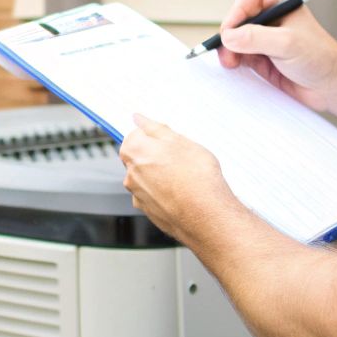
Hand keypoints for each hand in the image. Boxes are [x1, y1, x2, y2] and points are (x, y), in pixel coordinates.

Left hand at [119, 114, 243, 244]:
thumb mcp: (181, 141)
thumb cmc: (197, 178)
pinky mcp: (148, 212)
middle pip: (138, 158)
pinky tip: (182, 193)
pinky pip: (153, 196)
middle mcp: (130, 174)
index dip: (152, 136)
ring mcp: (138, 195)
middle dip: (155, 155)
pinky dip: (163, 193)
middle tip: (179, 158)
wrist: (206, 216)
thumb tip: (140, 119)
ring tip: (184, 177)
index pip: (133, 136)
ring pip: (146, 178)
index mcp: (135, 152)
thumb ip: (156, 129)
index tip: (166, 139)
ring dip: (160, 175)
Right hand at [215, 0, 336, 113]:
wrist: (333, 86)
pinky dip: (234, 60)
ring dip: (229, 50)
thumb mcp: (287, 43)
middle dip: (230, 36)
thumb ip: (256, 37)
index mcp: (282, 2)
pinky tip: (235, 66)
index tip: (227, 32)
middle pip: (239, 20)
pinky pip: (241, 55)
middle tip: (226, 52)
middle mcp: (272, 18)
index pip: (249, 0)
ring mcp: (266, 38)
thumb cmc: (320, 58)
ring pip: (237, 39)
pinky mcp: (263, 57)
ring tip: (231, 63)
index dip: (235, 14)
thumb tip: (229, 37)